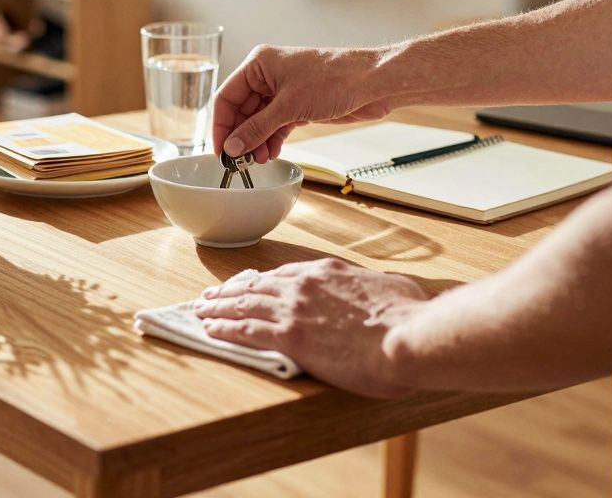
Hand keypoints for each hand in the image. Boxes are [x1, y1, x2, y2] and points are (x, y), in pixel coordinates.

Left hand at [194, 259, 427, 397]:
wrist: (407, 338)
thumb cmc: (409, 317)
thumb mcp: (395, 289)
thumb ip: (380, 288)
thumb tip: (385, 290)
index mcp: (328, 272)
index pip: (283, 274)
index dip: (259, 281)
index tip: (246, 284)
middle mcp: (305, 286)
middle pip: (255, 286)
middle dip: (229, 291)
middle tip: (210, 296)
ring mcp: (294, 309)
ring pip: (243, 305)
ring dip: (218, 308)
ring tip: (202, 310)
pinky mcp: (289, 337)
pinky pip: (246, 330)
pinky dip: (225, 329)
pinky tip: (210, 330)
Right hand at [213, 45, 393, 162]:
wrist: (372, 82)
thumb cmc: (335, 79)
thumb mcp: (289, 107)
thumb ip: (257, 129)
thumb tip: (232, 147)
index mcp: (259, 64)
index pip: (226, 97)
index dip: (220, 125)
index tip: (220, 150)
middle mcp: (268, 75)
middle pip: (241, 110)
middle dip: (240, 136)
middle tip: (238, 161)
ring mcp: (283, 91)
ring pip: (258, 120)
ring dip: (256, 141)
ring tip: (257, 160)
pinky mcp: (298, 105)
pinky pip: (275, 125)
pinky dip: (271, 140)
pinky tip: (270, 153)